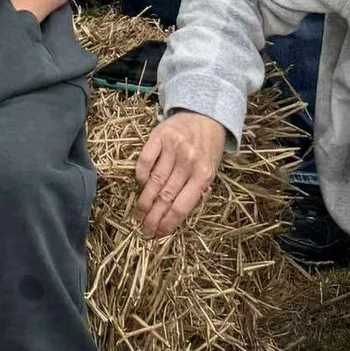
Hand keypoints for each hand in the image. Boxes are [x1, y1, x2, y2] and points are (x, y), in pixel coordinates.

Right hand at [135, 111, 228, 237]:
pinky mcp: (160, 135)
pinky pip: (145, 161)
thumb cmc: (207, 149)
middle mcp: (189, 161)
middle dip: (153, 218)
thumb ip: (195, 191)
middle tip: (144, 230)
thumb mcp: (209, 170)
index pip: (182, 207)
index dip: (168, 223)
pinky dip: (141, 175)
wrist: (205, 116)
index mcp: (204, 175)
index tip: (158, 234)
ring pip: (153, 182)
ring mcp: (174, 148)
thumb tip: (174, 219)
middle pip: (166, 197)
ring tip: (139, 214)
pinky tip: (141, 184)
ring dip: (144, 201)